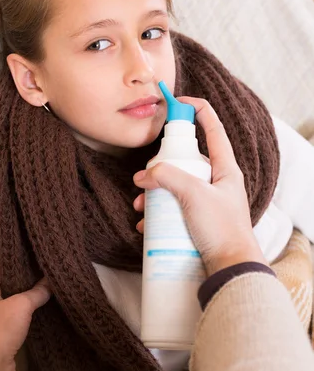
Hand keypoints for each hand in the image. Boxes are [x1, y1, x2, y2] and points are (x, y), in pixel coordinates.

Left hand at [0, 254, 50, 370]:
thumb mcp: (21, 307)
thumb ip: (36, 292)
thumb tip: (50, 281)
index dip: (9, 252)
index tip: (25, 244)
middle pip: (1, 279)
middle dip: (19, 271)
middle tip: (39, 261)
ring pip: (6, 296)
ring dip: (22, 290)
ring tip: (43, 278)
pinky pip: (10, 311)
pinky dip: (22, 306)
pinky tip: (38, 303)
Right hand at [133, 97, 266, 276]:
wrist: (230, 268)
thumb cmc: (222, 229)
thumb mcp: (194, 195)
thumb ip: (168, 177)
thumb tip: (143, 175)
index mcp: (225, 168)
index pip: (212, 129)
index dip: (197, 111)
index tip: (177, 102)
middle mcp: (216, 181)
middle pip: (185, 161)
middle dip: (160, 167)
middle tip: (146, 176)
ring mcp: (206, 201)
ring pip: (174, 186)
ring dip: (154, 194)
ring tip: (140, 207)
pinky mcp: (196, 220)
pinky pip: (172, 209)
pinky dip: (157, 214)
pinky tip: (145, 225)